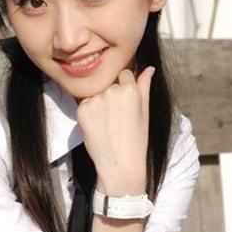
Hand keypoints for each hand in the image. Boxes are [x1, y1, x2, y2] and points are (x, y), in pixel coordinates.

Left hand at [76, 66, 154, 195]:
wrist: (119, 164)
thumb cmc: (136, 139)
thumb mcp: (145, 112)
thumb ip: (144, 86)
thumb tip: (149, 67)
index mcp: (130, 89)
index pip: (125, 73)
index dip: (125, 88)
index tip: (126, 104)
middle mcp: (111, 91)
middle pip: (109, 83)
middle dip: (112, 94)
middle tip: (117, 117)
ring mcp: (95, 100)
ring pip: (96, 92)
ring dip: (100, 102)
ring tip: (108, 123)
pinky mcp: (82, 109)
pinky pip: (85, 103)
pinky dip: (89, 112)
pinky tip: (98, 125)